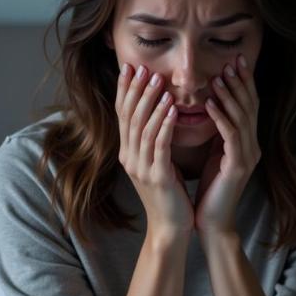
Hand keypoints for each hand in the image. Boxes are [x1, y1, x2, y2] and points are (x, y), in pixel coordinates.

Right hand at [116, 63, 194, 236]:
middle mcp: (129, 158)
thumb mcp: (157, 164)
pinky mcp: (157, 177)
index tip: (130, 67)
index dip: (125, 90)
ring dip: (151, 103)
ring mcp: (141, 168)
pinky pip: (160, 145)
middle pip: (129, 117)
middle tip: (144, 68)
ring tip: (160, 82)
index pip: (122, 115)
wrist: (171, 228)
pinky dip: (165, 124)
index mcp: (128, 154)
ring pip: (142, 128)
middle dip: (136, 90)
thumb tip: (158, 113)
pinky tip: (173, 109)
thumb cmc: (169, 195)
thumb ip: (154, 141)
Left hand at [194, 53, 260, 235]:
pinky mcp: (237, 167)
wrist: (211, 223)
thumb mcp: (213, 154)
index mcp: (247, 143)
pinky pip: (231, 136)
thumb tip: (209, 105)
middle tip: (232, 61)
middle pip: (250, 107)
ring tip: (219, 77)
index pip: (248, 106)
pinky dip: (221, 117)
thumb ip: (217, 133)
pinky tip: (210, 104)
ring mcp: (247, 157)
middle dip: (241, 83)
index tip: (234, 61)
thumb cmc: (209, 190)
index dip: (243, 83)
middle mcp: (252, 147)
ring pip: (242, 118)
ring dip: (230, 96)